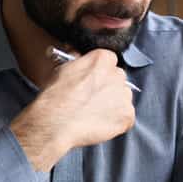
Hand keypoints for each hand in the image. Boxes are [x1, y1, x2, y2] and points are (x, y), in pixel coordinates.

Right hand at [11, 49, 134, 170]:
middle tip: (93, 99)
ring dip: (114, 104)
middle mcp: (117, 74)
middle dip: (109, 88)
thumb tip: (80, 58)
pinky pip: (126, 118)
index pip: (109, 61)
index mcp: (102, 59)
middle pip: (118, 79)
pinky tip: (99, 123)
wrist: (56, 123)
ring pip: (123, 98)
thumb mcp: (62, 69)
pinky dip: (116, 123)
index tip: (93, 81)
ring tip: (94, 113)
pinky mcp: (127, 115)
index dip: (100, 73)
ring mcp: (124, 96)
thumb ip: (79, 62)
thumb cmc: (55, 97)